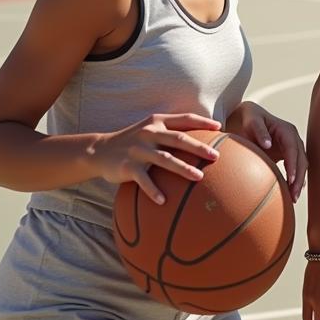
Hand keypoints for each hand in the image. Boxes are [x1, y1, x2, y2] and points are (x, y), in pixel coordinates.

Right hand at [93, 112, 221, 203]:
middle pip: (179, 139)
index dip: (202, 122)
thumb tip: (201, 138)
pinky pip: (143, 180)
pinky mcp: (127, 166)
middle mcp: (149, 132)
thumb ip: (171, 131)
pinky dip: (153, 190)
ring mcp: (138, 149)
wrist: (100, 150)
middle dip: (199, 147)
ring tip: (199, 177)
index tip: (219, 127)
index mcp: (158, 121)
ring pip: (165, 159)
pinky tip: (163, 200)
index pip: (184, 119)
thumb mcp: (150, 129)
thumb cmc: (134, 141)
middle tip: (217, 156)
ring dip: (183, 169)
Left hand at [228, 101, 306, 201]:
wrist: (249, 117)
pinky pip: (295, 168)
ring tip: (293, 198)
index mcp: (286, 131)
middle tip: (294, 195)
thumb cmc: (250, 119)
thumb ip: (259, 131)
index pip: (293, 149)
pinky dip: (295, 180)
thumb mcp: (252, 122)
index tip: (290, 179)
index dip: (293, 164)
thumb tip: (268, 145)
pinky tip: (291, 192)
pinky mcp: (288, 155)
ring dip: (299, 181)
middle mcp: (293, 139)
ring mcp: (292, 147)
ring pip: (301, 165)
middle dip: (299, 177)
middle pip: (302, 159)